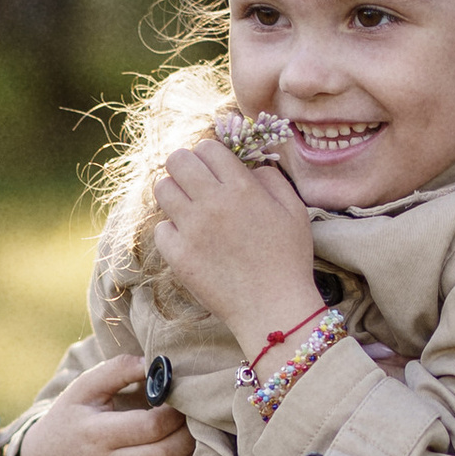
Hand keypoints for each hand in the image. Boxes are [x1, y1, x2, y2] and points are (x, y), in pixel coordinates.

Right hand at [16, 357, 194, 455]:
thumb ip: (118, 370)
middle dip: (188, 435)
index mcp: (98, 434)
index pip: (152, 426)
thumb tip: (154, 362)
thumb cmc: (69, 420)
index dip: (174, 413)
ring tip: (191, 437)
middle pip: (166, 454)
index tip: (180, 401)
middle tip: (194, 419)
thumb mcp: (84, 389)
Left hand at [149, 132, 317, 357]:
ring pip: (162, 189)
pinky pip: (160, 228)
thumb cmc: (289, 259)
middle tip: (194, 182)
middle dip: (184, 165)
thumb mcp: (294, 210)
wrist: (274, 308)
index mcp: (242, 188)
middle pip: (177, 160)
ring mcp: (192, 229)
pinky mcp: (178, 256)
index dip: (209, 154)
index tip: (213, 168)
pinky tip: (188, 239)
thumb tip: (249, 166)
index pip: (207, 147)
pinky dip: (171, 231)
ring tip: (188, 208)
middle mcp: (213, 203)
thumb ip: (272, 179)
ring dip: (174, 193)